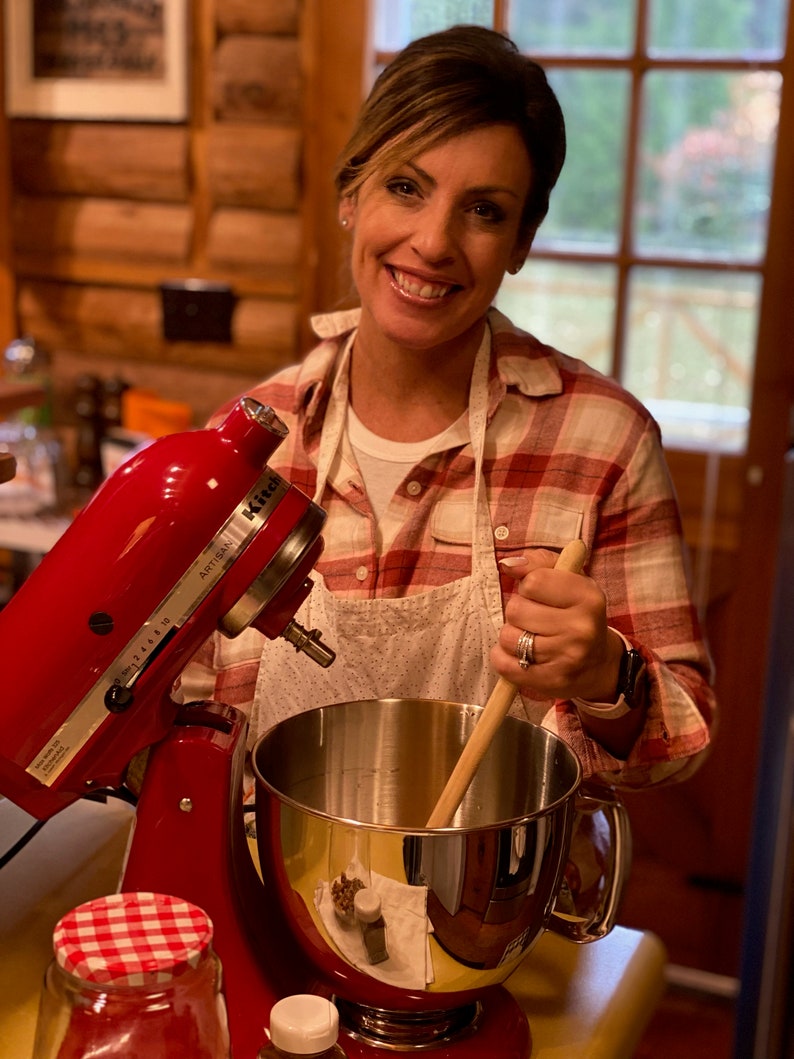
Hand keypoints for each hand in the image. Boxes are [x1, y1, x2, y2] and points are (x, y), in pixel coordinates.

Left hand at [492, 550, 623, 702]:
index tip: (539, 595)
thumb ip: (538, 563)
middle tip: (536, 619)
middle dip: (518, 612)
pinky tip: (519, 655)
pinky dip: (503, 658)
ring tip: (531, 637)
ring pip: (508, 637)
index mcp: (588, 596)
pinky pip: (504, 665)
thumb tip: (507, 565)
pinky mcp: (551, 681)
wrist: (600, 665)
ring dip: (511, 636)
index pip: (532, 582)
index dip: (528, 587)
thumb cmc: (577, 614)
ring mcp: (567, 658)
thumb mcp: (569, 580)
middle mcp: (581, 628)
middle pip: (515, 610)